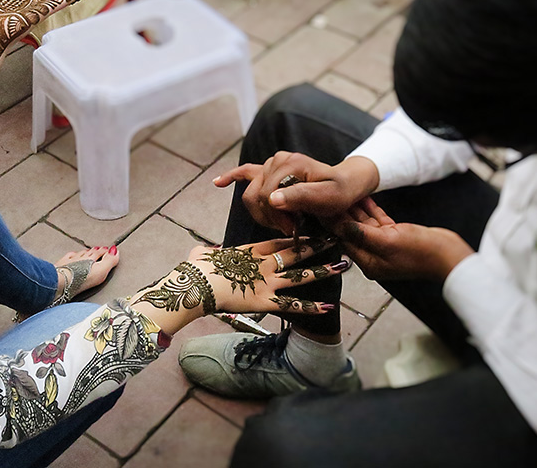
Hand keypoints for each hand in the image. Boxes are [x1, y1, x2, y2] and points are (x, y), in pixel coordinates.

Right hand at [130, 237, 348, 334]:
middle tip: (336, 237)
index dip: (295, 235)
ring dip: (323, 271)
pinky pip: (292, 306)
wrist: (193, 285)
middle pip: (295, 252)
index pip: (278, 240)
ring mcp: (267, 282)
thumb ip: (208, 251)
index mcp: (249, 251)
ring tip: (343, 266)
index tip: (311, 230)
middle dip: (317, 245)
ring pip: (301, 275)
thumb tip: (206, 251)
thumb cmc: (194, 270)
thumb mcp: (201, 254)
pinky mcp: (265, 301)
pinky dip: (311, 307)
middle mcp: (263, 264)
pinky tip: (329, 306)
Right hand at [214, 152, 378, 234]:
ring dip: (262, 212)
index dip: (277, 217)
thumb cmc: (340, 193)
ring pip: (250, 194)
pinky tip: (217, 183)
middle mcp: (278, 160)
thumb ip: (302, 197)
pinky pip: (244, 172)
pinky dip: (231, 177)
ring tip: (282, 221)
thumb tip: (273, 199)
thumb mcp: (328, 198)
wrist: (345, 184)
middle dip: (269, 216)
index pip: (267, 194)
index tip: (293, 230)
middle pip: (255, 195)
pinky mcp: (268, 169)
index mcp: (291, 163)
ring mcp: (272, 164)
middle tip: (289, 228)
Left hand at [332, 198, 473, 282]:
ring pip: (364, 223)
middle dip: (341, 213)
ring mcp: (384, 244)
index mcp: (368, 262)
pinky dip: (371, 208)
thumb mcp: (388, 241)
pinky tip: (363, 196)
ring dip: (355, 208)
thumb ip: (362, 234)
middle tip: (329, 196)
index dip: (333, 223)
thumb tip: (339, 227)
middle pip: (352, 230)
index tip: (322, 208)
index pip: (344, 240)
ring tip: (343, 192)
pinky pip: (378, 220)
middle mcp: (374, 254)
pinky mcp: (395, 235)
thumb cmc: (422, 252)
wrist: (449, 255)